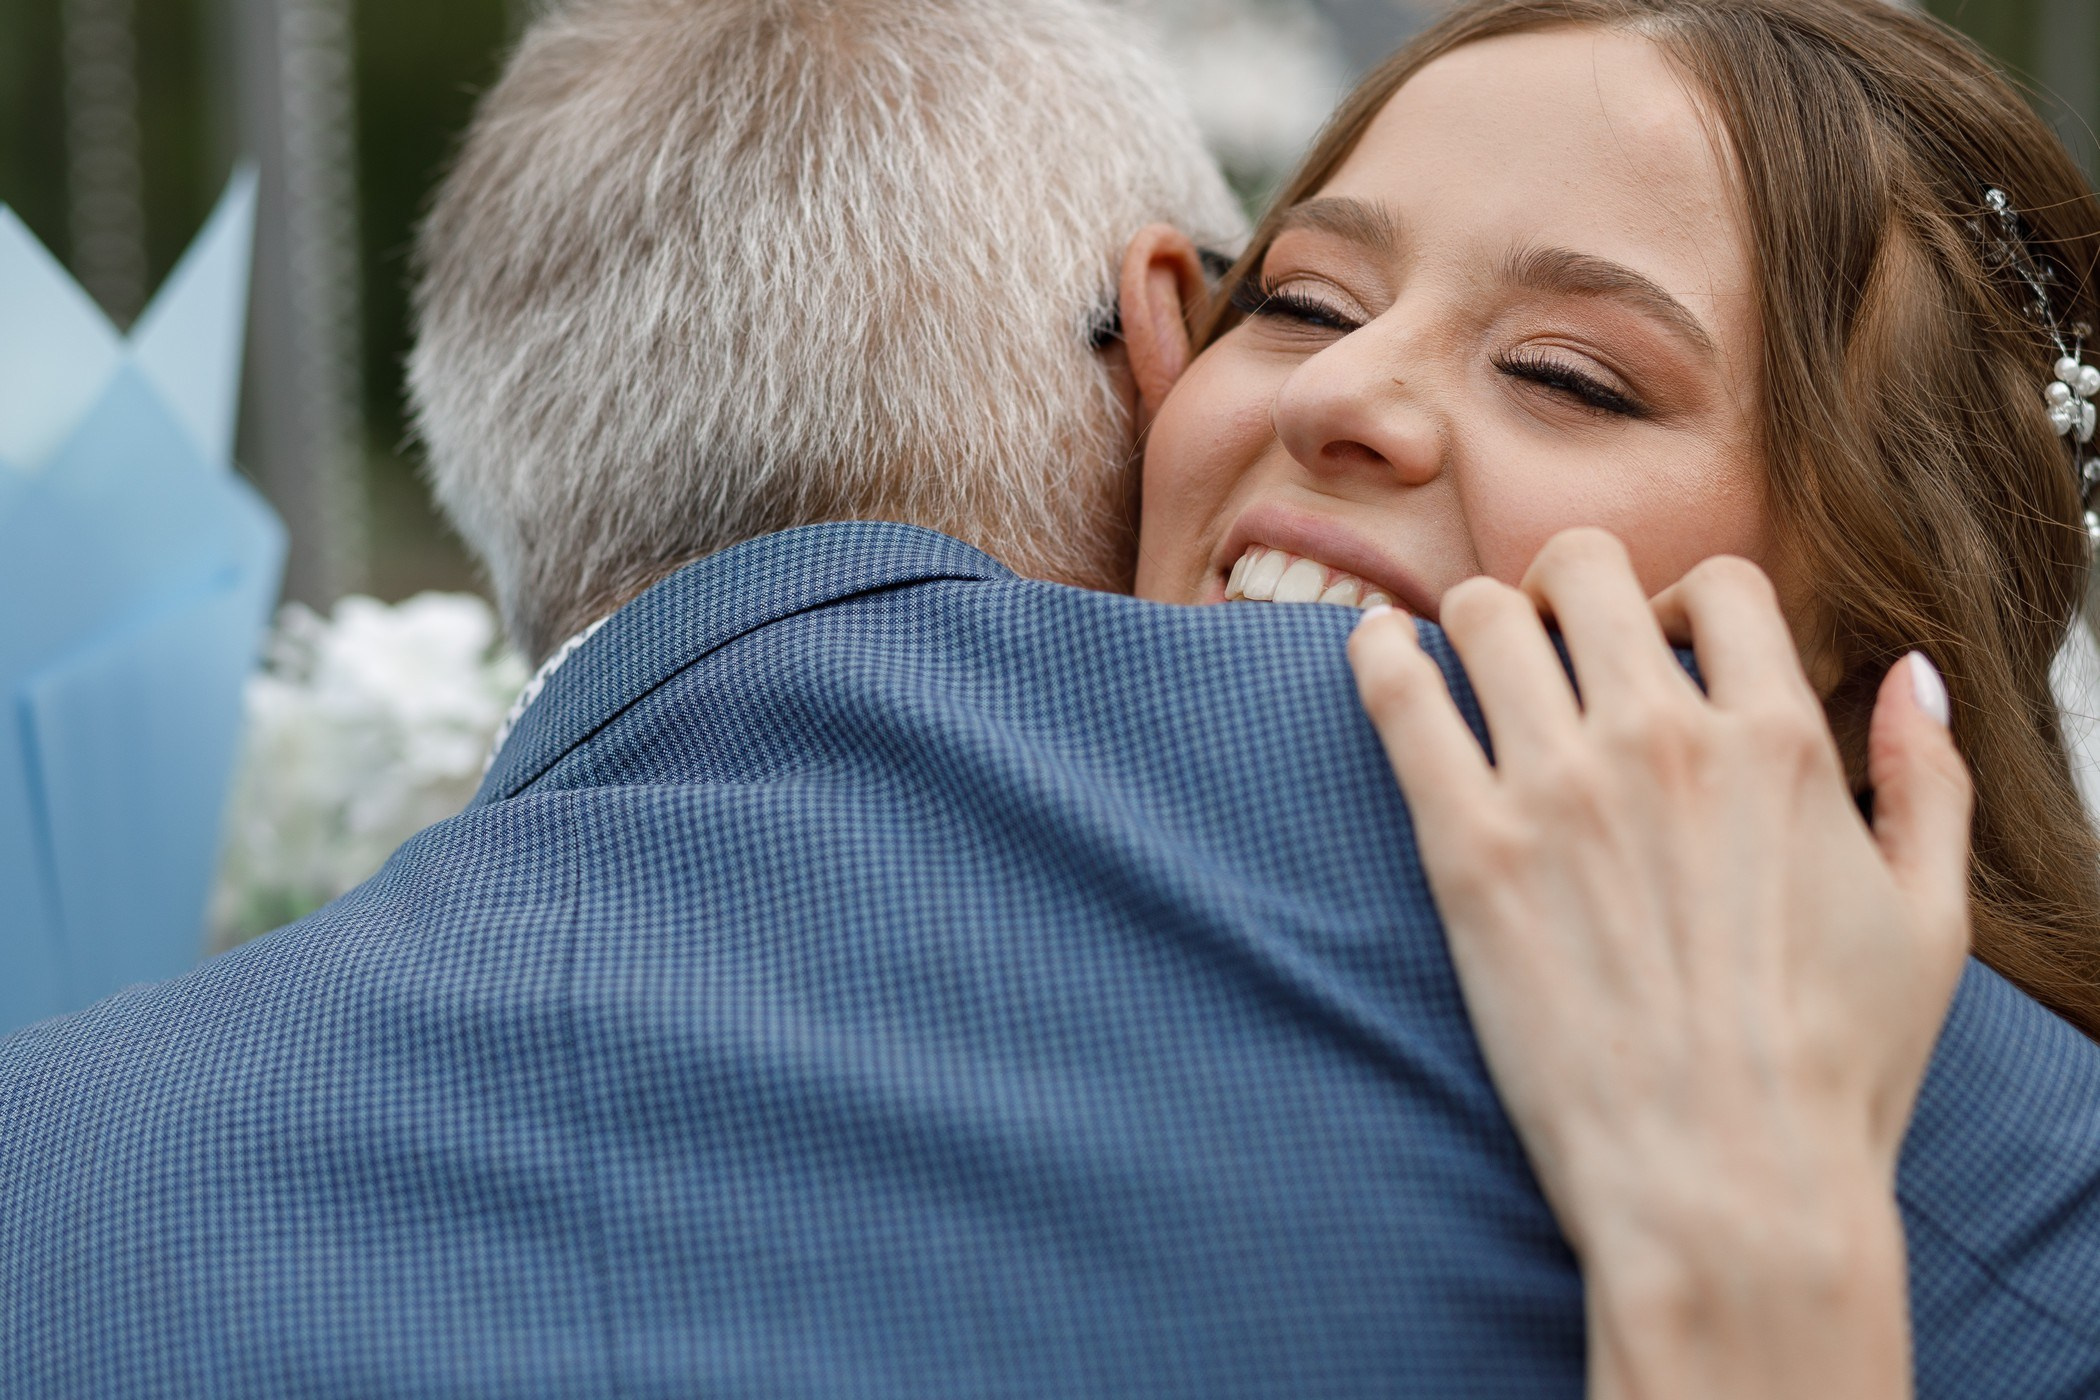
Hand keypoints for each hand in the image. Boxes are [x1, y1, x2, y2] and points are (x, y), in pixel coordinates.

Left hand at [1346, 528, 1971, 1399]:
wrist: (1728, 1184)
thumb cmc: (1832, 1070)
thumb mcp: (1930, 920)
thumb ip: (1926, 779)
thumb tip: (1909, 676)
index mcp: (1776, 741)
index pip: (1719, 584)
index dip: (1687, 601)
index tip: (1663, 646)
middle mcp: (1662, 739)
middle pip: (1586, 572)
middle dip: (1570, 587)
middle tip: (1553, 636)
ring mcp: (1557, 789)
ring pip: (1484, 615)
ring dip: (1478, 619)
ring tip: (1473, 658)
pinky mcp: (1469, 850)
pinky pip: (1400, 699)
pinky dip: (1377, 655)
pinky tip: (1373, 650)